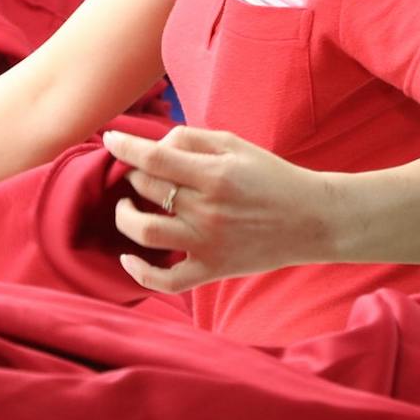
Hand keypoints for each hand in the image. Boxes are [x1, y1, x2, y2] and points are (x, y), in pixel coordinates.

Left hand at [100, 126, 338, 295]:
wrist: (311, 219)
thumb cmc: (271, 176)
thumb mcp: (235, 144)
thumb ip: (192, 138)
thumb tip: (154, 144)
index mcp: (213, 174)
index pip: (154, 158)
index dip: (125, 147)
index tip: (109, 139)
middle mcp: (206, 209)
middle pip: (147, 189)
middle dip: (132, 174)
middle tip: (138, 170)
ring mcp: (206, 243)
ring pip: (144, 232)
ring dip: (125, 216)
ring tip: (127, 206)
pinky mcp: (211, 270)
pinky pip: (165, 281)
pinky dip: (140, 273)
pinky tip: (128, 258)